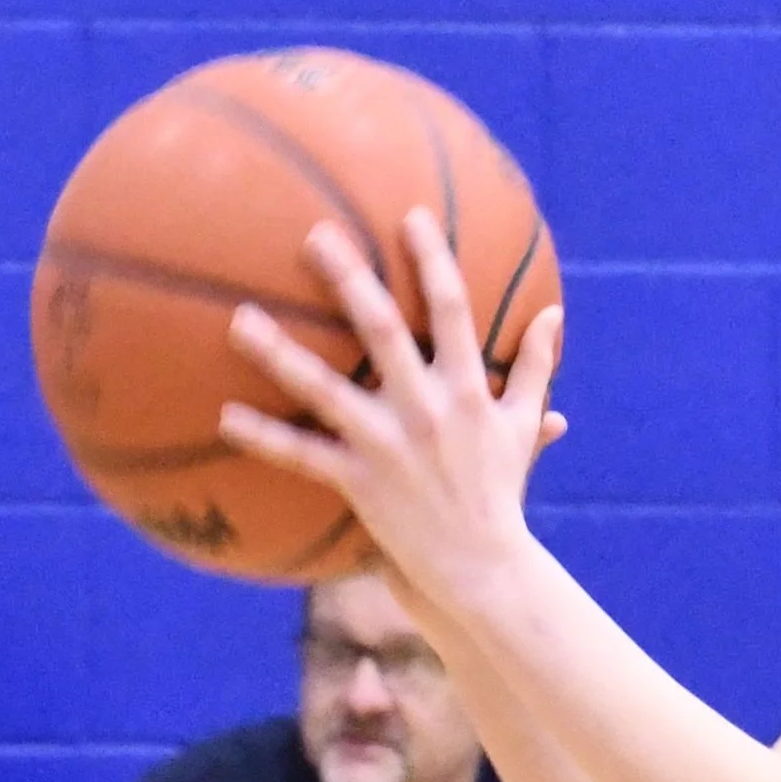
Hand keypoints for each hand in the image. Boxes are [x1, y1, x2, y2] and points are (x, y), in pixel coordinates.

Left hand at [220, 209, 565, 615]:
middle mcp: (426, 408)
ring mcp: (388, 444)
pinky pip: (302, 455)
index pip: (451, 309)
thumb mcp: (524, 425)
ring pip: (325, 389)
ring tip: (239, 319)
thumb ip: (536, 367)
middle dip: (347, 278)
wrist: (482, 566)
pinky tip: (226, 415)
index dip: (432, 259)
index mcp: (467, 389)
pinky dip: (264, 437)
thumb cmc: (502, 491)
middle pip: (380, 330)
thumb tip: (554, 314)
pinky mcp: (359, 482)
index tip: (409, 216)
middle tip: (313, 235)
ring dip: (279, 353)